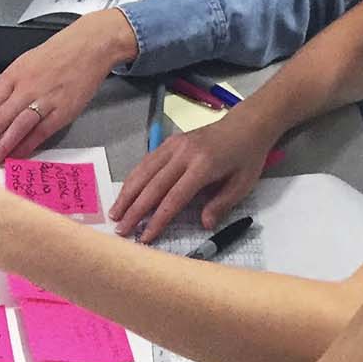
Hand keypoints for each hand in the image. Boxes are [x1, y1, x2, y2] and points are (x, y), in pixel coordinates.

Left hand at [0, 11, 135, 167]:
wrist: (88, 47)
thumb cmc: (54, 56)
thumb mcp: (20, 65)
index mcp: (12, 77)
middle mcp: (25, 89)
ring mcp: (44, 101)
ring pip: (16, 127)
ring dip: (0, 147)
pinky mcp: (62, 111)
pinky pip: (40, 132)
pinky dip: (27, 145)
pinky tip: (15, 156)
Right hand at [109, 105, 271, 240]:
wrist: (246, 124)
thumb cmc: (247, 157)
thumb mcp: (242, 184)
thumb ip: (221, 204)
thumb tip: (204, 224)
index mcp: (203, 166)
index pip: (174, 197)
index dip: (157, 219)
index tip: (145, 237)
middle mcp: (184, 153)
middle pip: (152, 186)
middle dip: (134, 210)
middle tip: (121, 230)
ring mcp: (174, 145)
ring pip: (143, 172)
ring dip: (127, 194)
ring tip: (115, 214)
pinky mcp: (169, 141)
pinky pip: (146, 162)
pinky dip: (133, 178)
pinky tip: (126, 193)